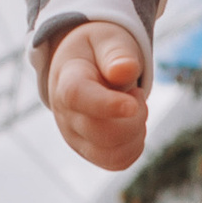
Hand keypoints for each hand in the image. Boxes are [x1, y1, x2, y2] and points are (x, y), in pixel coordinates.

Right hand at [45, 21, 149, 168]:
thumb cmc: (98, 51)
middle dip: (135, 116)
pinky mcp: (88, 151)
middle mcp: (65, 114)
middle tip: (136, 93)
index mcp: (66, 81)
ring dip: (136, 133)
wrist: (83, 65)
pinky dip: (134, 146)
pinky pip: (117, 162)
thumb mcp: (107, 40)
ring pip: (111, 154)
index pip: (77, 97)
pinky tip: (132, 123)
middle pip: (102, 133)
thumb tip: (125, 70)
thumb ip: (117, 53)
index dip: (106, 104)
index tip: (133, 104)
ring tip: (133, 108)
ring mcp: (74, 137)